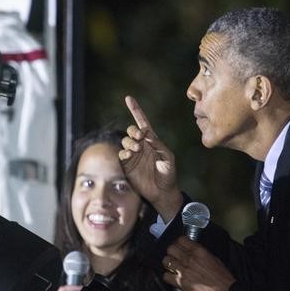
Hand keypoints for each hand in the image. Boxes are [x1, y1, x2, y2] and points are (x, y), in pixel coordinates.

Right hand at [119, 96, 182, 220]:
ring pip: (125, 141)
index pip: (142, 122)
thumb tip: (147, 134)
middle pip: (131, 131)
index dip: (136, 110)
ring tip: (136, 149)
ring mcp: (133, 156)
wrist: (162, 192)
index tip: (128, 98)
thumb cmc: (168, 174)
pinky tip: (129, 156)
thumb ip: (159, 145)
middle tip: (139, 138)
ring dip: (129, 142)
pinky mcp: (126, 166)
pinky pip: (121, 155)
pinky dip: (123, 153)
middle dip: (133, 131)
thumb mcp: (168, 158)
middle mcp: (141, 146)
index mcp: (152, 141)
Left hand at [161, 236, 234, 290]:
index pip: (181, 239)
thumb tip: (192, 252)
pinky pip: (166, 276)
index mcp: (199, 251)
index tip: (179, 246)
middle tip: (175, 256)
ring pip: (166, 261)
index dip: (178, 243)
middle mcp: (189, 258)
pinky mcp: (181, 283)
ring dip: (169, 263)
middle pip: (171, 248)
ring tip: (173, 267)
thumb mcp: (214, 258)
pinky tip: (173, 278)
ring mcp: (183, 271)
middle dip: (172, 252)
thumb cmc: (222, 277)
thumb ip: (201, 253)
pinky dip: (168, 277)